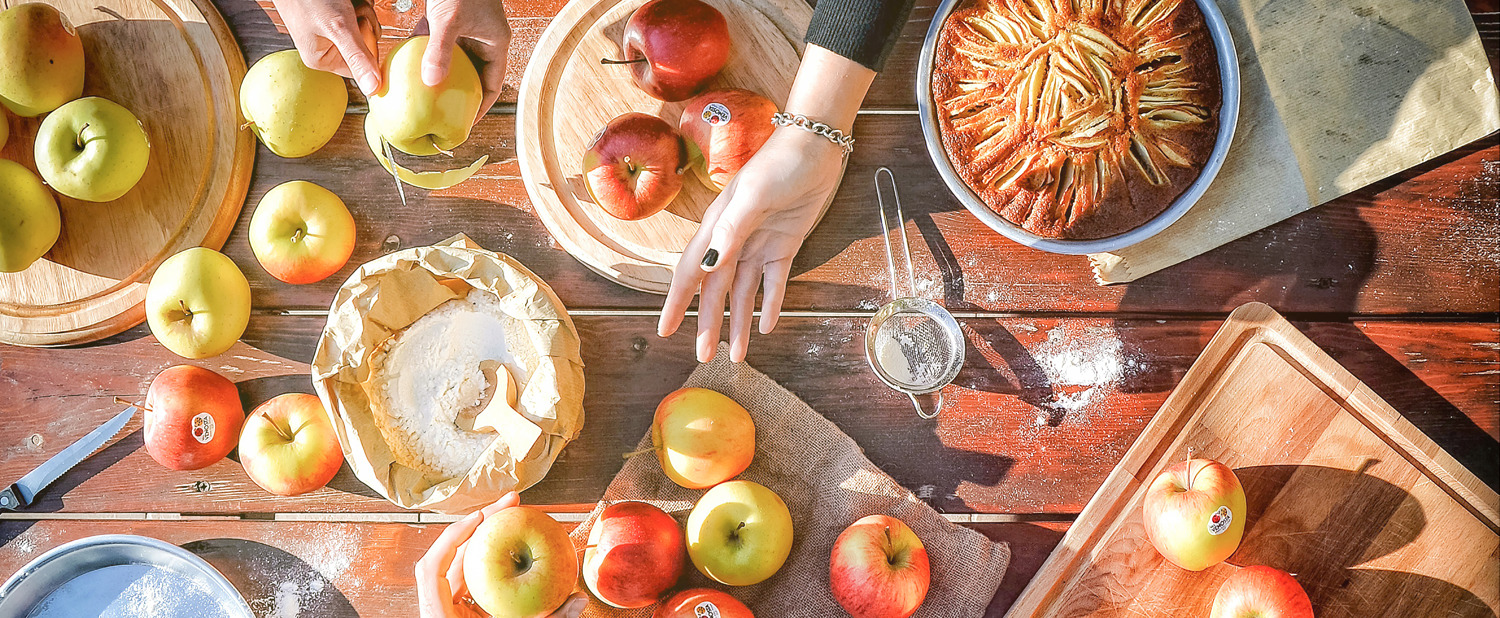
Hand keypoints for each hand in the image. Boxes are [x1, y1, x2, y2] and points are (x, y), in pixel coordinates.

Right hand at [271, 0, 382, 94]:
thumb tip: (373, 90)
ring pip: (365, 26)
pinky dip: (358, 3)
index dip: (368, 47)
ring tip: (345, 2)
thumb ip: (357, 58)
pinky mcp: (336, 17)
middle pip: (366, 44)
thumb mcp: (338, 28)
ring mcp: (332, 32)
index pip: (362, 66)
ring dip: (363, 10)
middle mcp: (327, 48)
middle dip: (365, 23)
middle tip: (350, 12)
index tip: (359, 28)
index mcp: (323, 60)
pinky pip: (360, 13)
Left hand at [416, 0, 510, 123]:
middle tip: (443, 112)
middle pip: (474, 75)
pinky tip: (410, 62)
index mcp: (495, 43)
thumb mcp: (449, 20)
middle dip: (459, 93)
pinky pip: (439, 43)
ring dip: (441, 74)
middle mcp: (483, 39)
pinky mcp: (450, 19)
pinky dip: (427, 52)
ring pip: (455, 60)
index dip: (482, 106)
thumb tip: (431, 82)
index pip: (493, 84)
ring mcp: (467, 29)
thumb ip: (440, 51)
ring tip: (426, 94)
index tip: (466, 122)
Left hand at [416, 492, 587, 617]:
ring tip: (513, 515)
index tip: (482, 518)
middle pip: (450, 556)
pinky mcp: (461, 609)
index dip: (453, 537)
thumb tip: (578, 600)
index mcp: (439, 616)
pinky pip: (472, 577)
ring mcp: (448, 607)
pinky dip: (491, 560)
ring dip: (487, 539)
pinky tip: (514, 546)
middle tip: (510, 502)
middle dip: (479, 525)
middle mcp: (439, 608)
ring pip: (462, 564)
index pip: (433, 567)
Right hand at [658, 128, 845, 362]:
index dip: (677, 302)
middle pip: (715, 291)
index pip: (691, 271)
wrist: (816, 147)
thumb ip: (729, 230)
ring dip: (739, 323)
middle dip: (708, 324)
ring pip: (743, 293)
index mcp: (717, 228)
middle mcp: (732, 240)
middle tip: (704, 357)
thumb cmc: (778, 164)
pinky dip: (770, 304)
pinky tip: (767, 327)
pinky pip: (774, 282)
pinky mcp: (784, 246)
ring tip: (737, 356)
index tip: (665, 330)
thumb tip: (707, 266)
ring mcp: (758, 244)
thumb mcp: (751, 196)